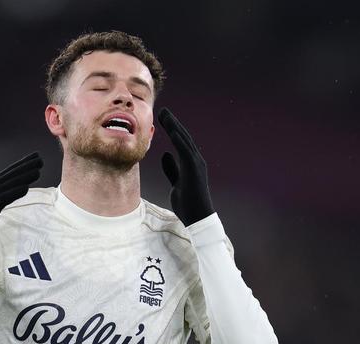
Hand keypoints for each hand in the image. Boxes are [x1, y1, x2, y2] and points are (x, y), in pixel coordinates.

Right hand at [0, 152, 42, 242]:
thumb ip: (0, 194)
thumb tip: (11, 191)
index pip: (11, 171)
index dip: (23, 162)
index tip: (35, 156)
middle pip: (12, 174)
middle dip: (27, 166)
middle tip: (40, 159)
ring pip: (11, 183)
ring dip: (25, 176)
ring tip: (38, 171)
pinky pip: (6, 197)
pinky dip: (16, 192)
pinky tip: (26, 188)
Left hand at [158, 108, 213, 226]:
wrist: (197, 217)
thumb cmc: (187, 202)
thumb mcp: (175, 181)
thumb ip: (171, 168)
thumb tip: (164, 155)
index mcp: (190, 162)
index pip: (180, 142)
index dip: (171, 129)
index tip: (162, 118)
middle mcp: (195, 160)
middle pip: (182, 137)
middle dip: (172, 123)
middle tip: (162, 111)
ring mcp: (196, 164)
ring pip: (184, 141)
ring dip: (175, 127)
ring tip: (165, 116)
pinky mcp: (195, 171)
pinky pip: (187, 153)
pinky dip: (180, 142)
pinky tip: (173, 132)